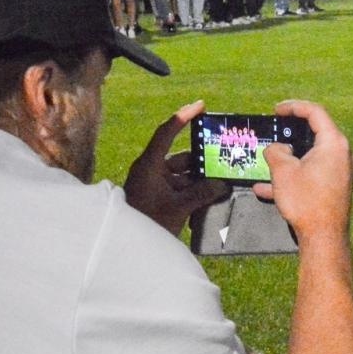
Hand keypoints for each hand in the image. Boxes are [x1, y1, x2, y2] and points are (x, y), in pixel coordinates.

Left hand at [123, 100, 226, 235]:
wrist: (127, 248)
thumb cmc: (148, 222)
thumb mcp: (178, 207)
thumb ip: (202, 193)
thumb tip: (222, 184)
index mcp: (150, 165)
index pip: (167, 132)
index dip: (184, 116)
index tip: (201, 105)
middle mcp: (152, 170)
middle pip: (181, 157)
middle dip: (203, 159)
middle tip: (224, 156)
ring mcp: (155, 184)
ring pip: (184, 174)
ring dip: (202, 178)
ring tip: (223, 180)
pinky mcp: (160, 196)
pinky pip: (181, 187)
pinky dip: (195, 190)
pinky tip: (213, 195)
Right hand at [252, 100, 352, 239]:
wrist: (324, 237)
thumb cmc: (306, 202)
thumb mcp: (283, 171)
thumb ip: (276, 152)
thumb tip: (277, 149)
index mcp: (334, 143)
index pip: (315, 113)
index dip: (294, 107)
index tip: (277, 110)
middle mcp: (343, 154)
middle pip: (315, 134)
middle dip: (290, 134)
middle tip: (275, 131)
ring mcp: (342, 171)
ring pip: (311, 157)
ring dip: (288, 159)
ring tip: (268, 161)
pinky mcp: (337, 187)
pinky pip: (312, 174)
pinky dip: (293, 176)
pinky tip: (266, 189)